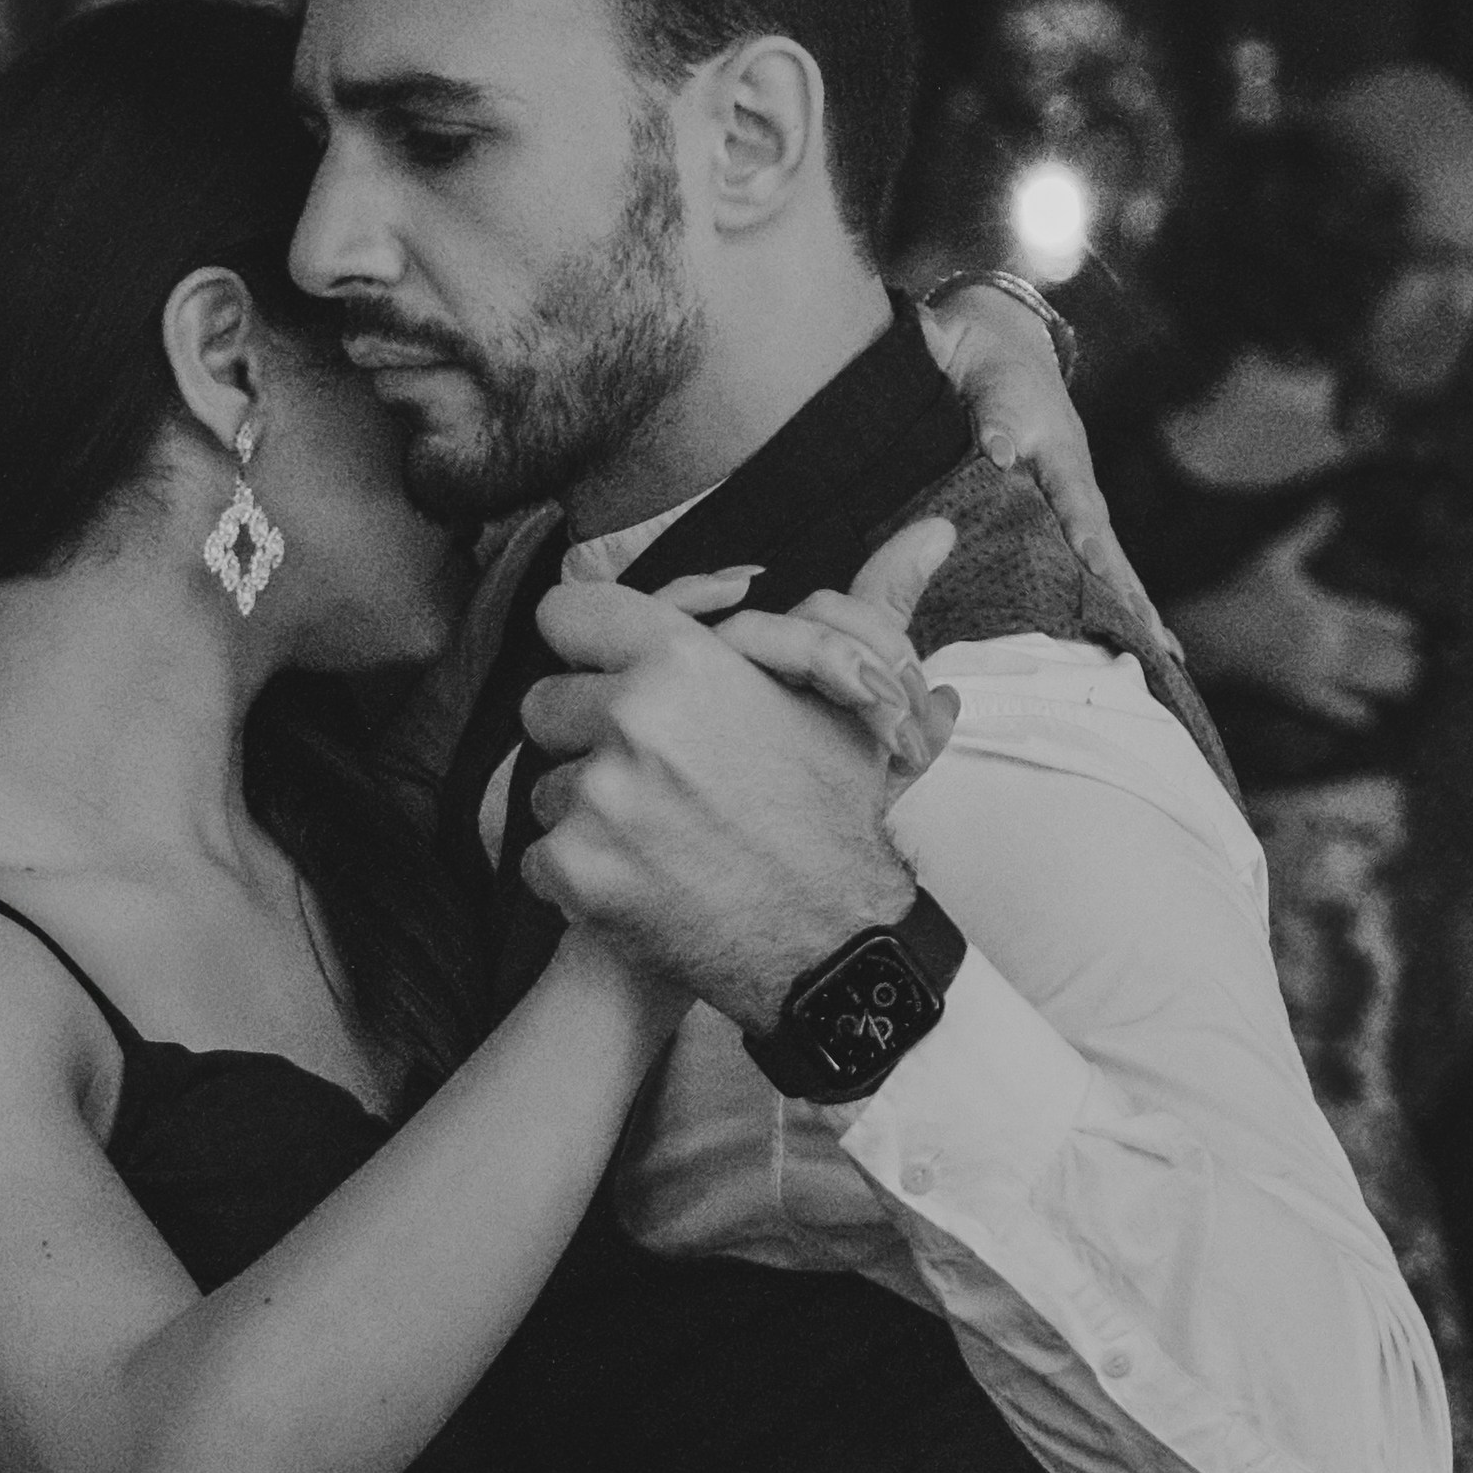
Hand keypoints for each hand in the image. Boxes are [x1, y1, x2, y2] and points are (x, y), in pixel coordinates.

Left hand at [517, 517, 945, 1024]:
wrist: (830, 946)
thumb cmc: (838, 820)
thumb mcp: (849, 703)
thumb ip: (868, 607)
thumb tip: (936, 526)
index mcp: (683, 663)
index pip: (567, 615)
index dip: (585, 643)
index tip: (605, 672)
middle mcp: (631, 721)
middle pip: (544, 704)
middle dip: (583, 735)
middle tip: (641, 772)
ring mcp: (596, 799)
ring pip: (542, 784)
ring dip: (583, 808)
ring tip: (653, 834)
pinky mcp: (575, 871)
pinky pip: (536, 857)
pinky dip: (576, 875)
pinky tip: (635, 881)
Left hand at [916, 282, 1183, 673]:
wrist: (999, 344)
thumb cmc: (988, 363)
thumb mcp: (986, 377)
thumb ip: (992, 412)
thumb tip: (999, 450)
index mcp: (1057, 447)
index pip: (1074, 496)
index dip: (1082, 530)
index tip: (1092, 561)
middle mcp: (1076, 480)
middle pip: (1109, 543)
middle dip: (1132, 592)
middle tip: (1157, 639)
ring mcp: (1077, 500)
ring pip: (1111, 561)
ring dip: (1136, 607)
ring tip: (1167, 657)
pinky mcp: (1069, 516)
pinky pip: (1096, 565)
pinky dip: (1118, 602)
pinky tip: (1138, 638)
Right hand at [1170, 500, 1421, 727]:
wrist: (1199, 637)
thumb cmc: (1233, 596)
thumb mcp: (1273, 559)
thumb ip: (1308, 532)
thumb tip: (1333, 503)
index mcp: (1321, 608)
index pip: (1368, 617)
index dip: (1393, 625)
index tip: (1415, 631)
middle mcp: (1322, 642)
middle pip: (1373, 652)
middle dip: (1398, 659)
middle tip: (1423, 666)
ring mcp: (1310, 672)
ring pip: (1362, 679)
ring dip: (1387, 684)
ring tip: (1410, 688)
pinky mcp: (1293, 698)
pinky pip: (1333, 711)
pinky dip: (1354, 715)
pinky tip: (1372, 720)